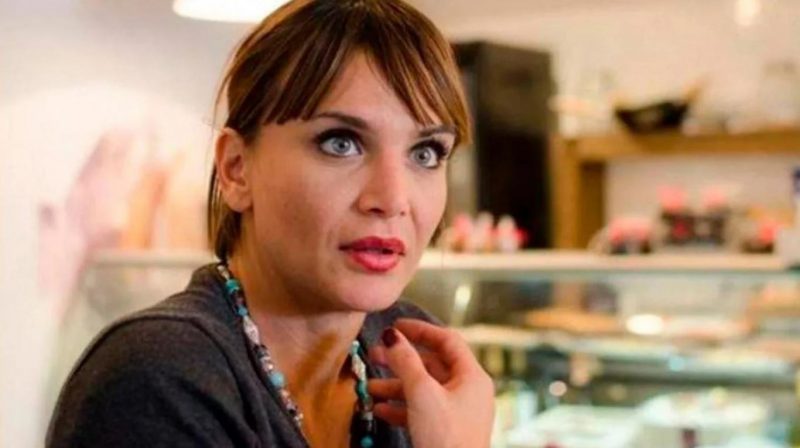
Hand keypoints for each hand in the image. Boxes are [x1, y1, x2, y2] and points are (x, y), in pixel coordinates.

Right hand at [368, 319, 493, 447]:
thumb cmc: (446, 439)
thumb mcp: (422, 393)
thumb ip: (406, 361)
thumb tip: (393, 335)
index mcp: (472, 377)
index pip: (447, 340)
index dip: (421, 330)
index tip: (396, 326)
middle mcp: (468, 392)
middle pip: (432, 365)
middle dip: (401, 360)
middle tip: (375, 355)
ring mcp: (458, 413)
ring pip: (424, 390)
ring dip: (396, 386)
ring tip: (370, 387)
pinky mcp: (446, 432)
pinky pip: (422, 411)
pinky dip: (401, 408)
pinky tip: (380, 410)